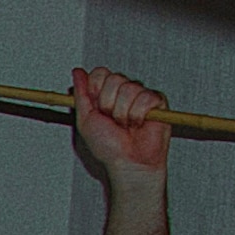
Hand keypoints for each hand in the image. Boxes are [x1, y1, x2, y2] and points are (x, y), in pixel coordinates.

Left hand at [73, 67, 168, 182]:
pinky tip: (139, 124)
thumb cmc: (108, 146)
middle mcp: (123, 92)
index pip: (100, 73)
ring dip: (123, 113)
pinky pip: (145, 98)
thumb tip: (77, 72)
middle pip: (114, 78)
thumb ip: (80, 95)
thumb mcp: (85, 120)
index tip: (97, 108)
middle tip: (112, 120)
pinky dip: (138, 115)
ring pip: (129, 88)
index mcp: (105, 94)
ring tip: (126, 125)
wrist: (127, 162)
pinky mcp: (157, 101)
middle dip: (108, 104)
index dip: (96, 89)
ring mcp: (141, 95)